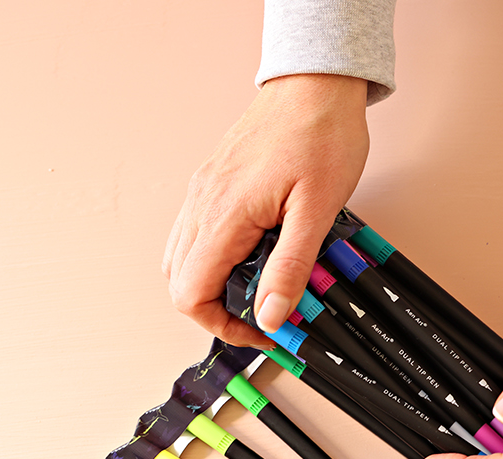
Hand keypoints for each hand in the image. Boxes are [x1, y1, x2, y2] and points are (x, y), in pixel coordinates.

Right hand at [163, 74, 370, 345]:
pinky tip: (255, 256)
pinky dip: (216, 258)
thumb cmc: (322, 135)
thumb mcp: (317, 212)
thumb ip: (290, 268)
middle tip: (264, 316)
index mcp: (223, 215)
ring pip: (183, 259)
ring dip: (215, 285)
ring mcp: (203, 192)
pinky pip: (196, 234)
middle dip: (218, 310)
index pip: (191, 293)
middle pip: (180, 282)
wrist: (316, 84)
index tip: (262, 330)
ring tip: (261, 289)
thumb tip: (270, 316)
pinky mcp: (213, 183)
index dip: (222, 325)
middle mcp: (202, 204)